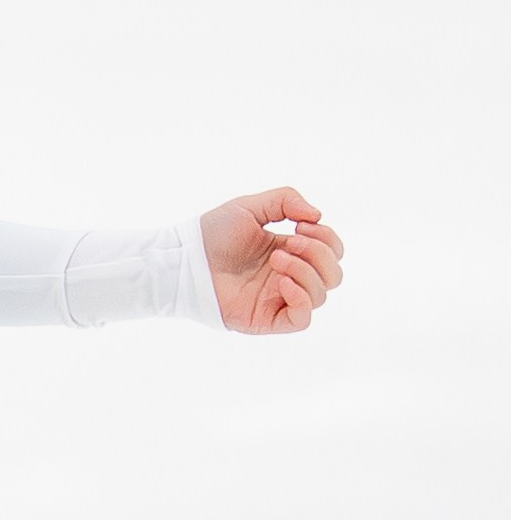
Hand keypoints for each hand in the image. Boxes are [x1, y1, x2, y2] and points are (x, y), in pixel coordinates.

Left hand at [200, 188, 342, 333]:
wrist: (187, 258)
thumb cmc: (212, 234)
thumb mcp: (251, 206)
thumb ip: (286, 200)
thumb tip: (318, 216)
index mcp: (289, 251)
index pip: (332, 251)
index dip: (327, 238)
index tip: (301, 224)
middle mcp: (288, 277)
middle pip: (333, 275)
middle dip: (319, 253)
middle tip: (289, 242)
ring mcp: (279, 299)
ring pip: (321, 295)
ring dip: (306, 271)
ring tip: (276, 259)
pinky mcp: (268, 319)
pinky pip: (302, 319)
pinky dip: (301, 299)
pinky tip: (282, 282)